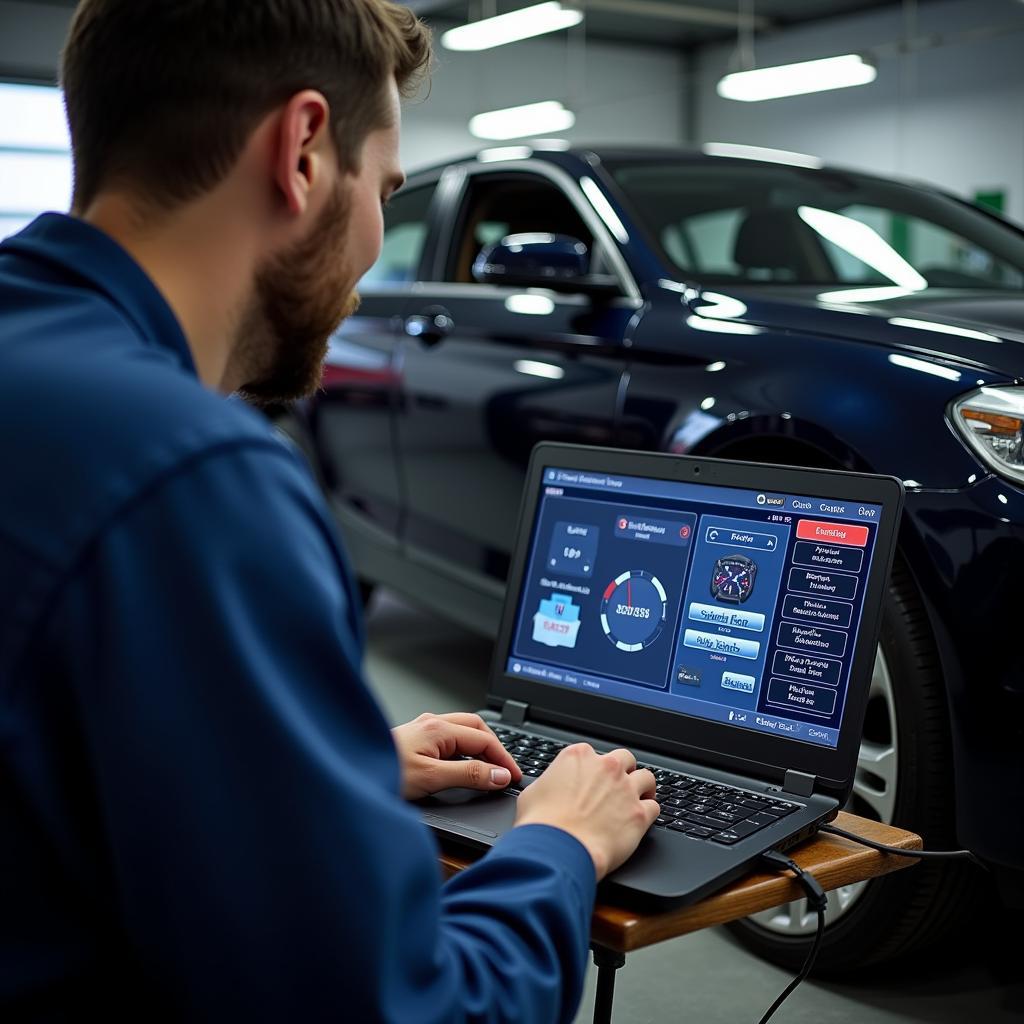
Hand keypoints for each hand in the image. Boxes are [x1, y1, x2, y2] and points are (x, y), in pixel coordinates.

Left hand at [391, 712, 522, 799]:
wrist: (350, 770)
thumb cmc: (382, 770)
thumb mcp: (432, 778)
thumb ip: (469, 776)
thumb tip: (499, 775)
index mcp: (439, 728)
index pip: (484, 740)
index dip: (503, 759)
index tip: (514, 777)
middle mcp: (432, 723)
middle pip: (477, 728)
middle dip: (496, 747)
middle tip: (507, 770)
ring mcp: (422, 729)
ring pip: (462, 731)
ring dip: (480, 746)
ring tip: (490, 766)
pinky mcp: (414, 740)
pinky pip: (448, 739)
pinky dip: (463, 750)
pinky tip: (461, 764)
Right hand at [513, 744, 658, 879]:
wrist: (558, 849)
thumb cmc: (541, 823)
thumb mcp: (533, 793)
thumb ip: (549, 783)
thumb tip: (549, 789)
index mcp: (578, 756)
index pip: (594, 753)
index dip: (594, 769)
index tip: (593, 780)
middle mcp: (605, 767)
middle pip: (625, 758)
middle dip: (623, 771)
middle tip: (618, 786)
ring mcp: (625, 789)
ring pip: (646, 778)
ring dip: (643, 787)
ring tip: (640, 797)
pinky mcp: (639, 814)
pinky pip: (655, 806)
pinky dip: (649, 812)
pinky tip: (643, 819)